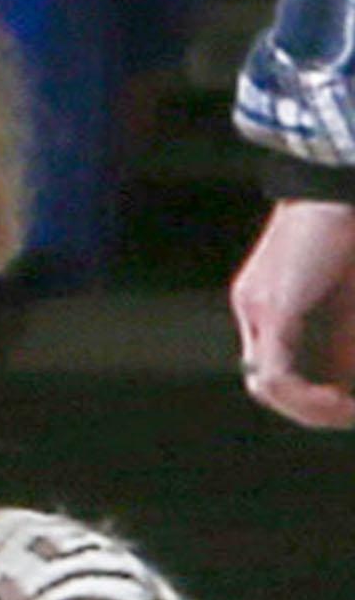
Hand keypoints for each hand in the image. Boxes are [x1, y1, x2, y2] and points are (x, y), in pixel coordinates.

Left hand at [234, 192, 354, 430]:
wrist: (339, 185)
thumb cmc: (348, 229)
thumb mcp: (345, 292)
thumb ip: (342, 331)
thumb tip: (348, 381)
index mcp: (268, 301)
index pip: (276, 363)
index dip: (310, 392)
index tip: (350, 399)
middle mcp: (254, 307)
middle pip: (269, 382)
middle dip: (311, 407)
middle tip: (350, 414)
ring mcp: (259, 309)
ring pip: (270, 385)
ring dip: (312, 408)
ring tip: (348, 411)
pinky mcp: (274, 310)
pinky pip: (277, 376)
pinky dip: (307, 398)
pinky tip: (340, 400)